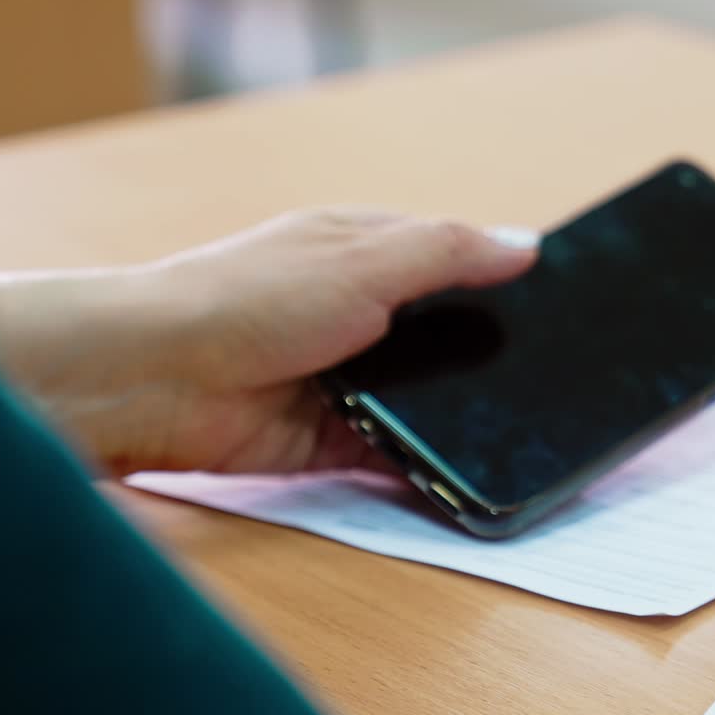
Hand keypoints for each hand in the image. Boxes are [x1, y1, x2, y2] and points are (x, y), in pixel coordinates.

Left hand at [0, 209, 536, 475]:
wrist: (154, 380)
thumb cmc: (245, 297)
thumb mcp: (363, 258)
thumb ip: (448, 252)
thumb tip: (525, 245)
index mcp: (365, 254)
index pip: (451, 260)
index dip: (501, 279)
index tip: (559, 301)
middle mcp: (359, 314)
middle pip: (445, 335)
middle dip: (488, 355)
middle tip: (554, 376)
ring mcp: (347, 379)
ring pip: (427, 398)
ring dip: (458, 411)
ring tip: (524, 427)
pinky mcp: (332, 439)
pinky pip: (397, 451)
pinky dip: (426, 459)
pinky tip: (467, 469)